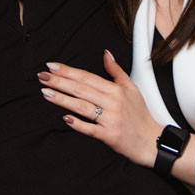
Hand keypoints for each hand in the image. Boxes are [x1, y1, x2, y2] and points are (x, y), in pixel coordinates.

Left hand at [39, 51, 163, 166]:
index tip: (52, 66)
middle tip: (42, 76)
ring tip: (46, 93)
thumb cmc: (140, 115)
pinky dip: (78, 124)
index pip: (87, 77)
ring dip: (63, 99)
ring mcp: (110, 119)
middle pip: (81, 89)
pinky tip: (65, 118)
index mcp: (116, 90)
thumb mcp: (131, 88)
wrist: (151, 140)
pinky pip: (91, 129)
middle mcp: (112, 102)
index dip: (69, 71)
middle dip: (60, 82)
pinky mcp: (109, 135)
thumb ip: (116, 71)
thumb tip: (106, 54)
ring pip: (83, 106)